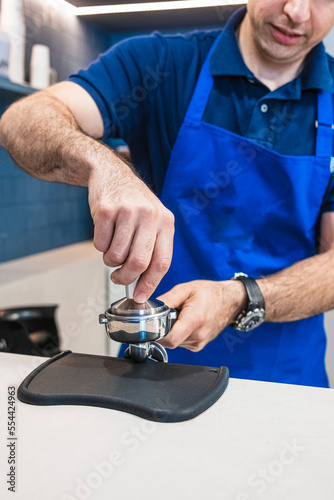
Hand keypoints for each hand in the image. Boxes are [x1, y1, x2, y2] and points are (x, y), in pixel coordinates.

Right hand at [88, 157, 174, 302]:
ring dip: (110, 261)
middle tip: (118, 278)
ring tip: (112, 248)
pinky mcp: (105, 209)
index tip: (140, 295)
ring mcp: (127, 211)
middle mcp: (149, 215)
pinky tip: (105, 233)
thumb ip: (153, 248)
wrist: (111, 173)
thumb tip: (145, 284)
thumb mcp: (153, 220)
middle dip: (126, 277)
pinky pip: (100, 244)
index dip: (150, 283)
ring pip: (116, 256)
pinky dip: (100, 247)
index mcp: (166, 221)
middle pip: (138, 262)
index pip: (162, 262)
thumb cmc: (133, 203)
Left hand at [158, 280, 246, 351]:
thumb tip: (148, 306)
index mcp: (194, 319)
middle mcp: (198, 335)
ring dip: (170, 331)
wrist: (229, 301)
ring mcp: (198, 343)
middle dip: (162, 329)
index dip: (157, 334)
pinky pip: (180, 343)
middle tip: (166, 315)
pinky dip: (177, 333)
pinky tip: (183, 322)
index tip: (152, 324)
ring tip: (178, 317)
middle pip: (169, 341)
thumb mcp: (185, 289)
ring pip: (173, 343)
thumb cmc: (210, 293)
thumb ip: (166, 299)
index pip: (170, 339)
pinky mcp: (198, 346)